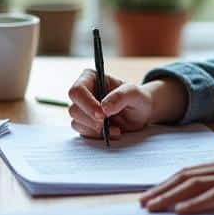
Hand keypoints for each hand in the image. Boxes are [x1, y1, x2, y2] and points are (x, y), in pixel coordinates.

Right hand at [68, 71, 186, 140]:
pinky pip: (83, 133)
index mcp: (90, 78)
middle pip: (73, 109)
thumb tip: (103, 108)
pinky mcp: (85, 123)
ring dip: (96, 130)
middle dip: (91, 120)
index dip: (87, 104)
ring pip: (76, 122)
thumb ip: (120, 97)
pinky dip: (98, 136)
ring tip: (116, 129)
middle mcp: (83, 93)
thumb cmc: (137, 98)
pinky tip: (112, 132)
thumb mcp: (134, 93)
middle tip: (108, 123)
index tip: (102, 115)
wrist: (140, 113)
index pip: (77, 91)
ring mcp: (82, 109)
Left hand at [139, 153, 213, 213]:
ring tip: (153, 207)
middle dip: (161, 190)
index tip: (150, 193)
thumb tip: (213, 189)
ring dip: (170, 197)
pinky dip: (196, 203)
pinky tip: (182, 211)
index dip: (167, 182)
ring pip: (194, 185)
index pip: (189, 172)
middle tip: (142, 203)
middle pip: (185, 177)